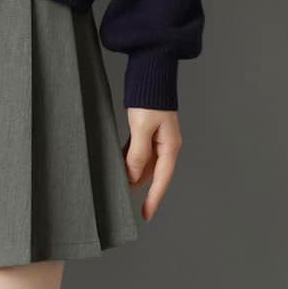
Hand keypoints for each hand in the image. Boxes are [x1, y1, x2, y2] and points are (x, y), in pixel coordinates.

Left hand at [123, 109, 181, 223]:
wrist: (151, 73)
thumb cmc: (149, 98)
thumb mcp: (141, 128)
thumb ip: (138, 154)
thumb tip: (133, 175)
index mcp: (170, 146)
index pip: (162, 179)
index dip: (153, 199)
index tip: (146, 215)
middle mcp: (166, 145)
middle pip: (153, 174)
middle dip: (138, 186)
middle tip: (122, 199)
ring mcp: (157, 138)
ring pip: (144, 164)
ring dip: (132, 173)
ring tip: (118, 184)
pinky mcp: (146, 131)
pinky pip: (138, 153)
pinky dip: (129, 160)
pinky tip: (119, 165)